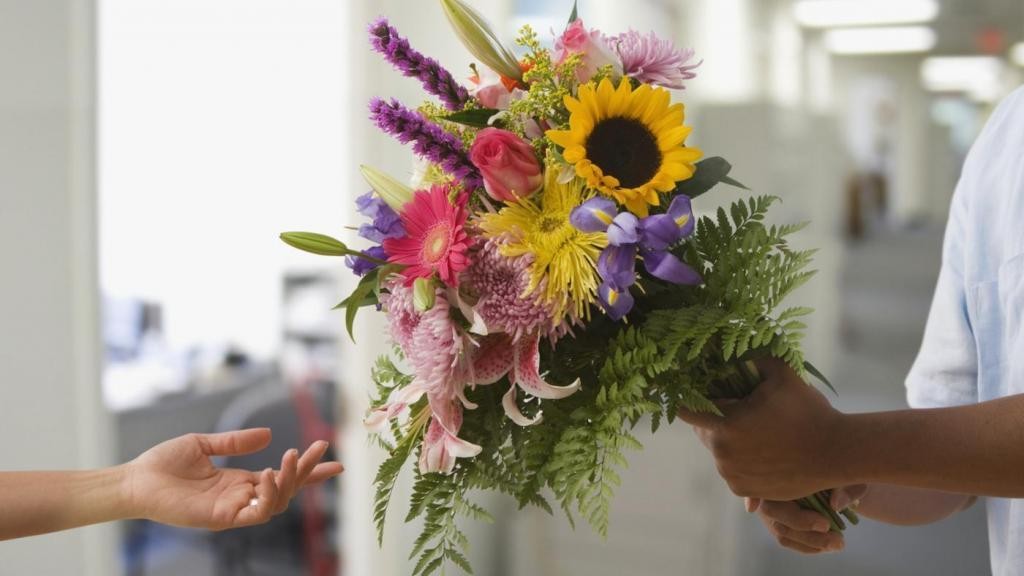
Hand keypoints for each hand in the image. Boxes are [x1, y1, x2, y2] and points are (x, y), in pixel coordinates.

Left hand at [125, 429, 342, 529]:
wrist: (134, 480)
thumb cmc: (163, 464)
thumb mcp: (204, 444)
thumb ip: (236, 442)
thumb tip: (268, 434)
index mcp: (238, 481)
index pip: (281, 477)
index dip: (307, 470)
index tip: (332, 458)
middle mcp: (240, 497)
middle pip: (287, 490)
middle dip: (308, 473)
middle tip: (322, 451)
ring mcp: (232, 510)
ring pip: (276, 503)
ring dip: (288, 481)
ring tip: (288, 458)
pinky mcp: (221, 519)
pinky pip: (255, 513)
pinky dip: (267, 496)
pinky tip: (267, 474)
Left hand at [678, 358, 845, 499]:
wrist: (836, 453)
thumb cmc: (809, 410)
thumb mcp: (782, 373)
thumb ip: (754, 356)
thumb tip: (732, 342)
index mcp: (726, 423)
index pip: (687, 410)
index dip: (687, 399)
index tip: (692, 392)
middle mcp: (723, 453)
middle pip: (702, 431)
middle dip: (713, 418)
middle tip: (735, 408)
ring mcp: (732, 474)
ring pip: (718, 451)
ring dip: (728, 440)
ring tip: (753, 429)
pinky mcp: (743, 490)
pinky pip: (731, 469)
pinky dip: (739, 460)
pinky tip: (760, 449)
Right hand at [745, 485, 867, 553]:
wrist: (841, 484)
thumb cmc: (842, 473)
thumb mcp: (850, 475)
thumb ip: (845, 486)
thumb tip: (835, 504)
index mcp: (781, 469)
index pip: (761, 481)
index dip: (753, 495)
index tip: (753, 507)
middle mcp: (769, 489)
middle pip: (772, 510)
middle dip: (800, 523)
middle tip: (829, 526)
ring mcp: (771, 508)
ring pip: (781, 530)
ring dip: (810, 540)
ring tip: (839, 542)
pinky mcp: (779, 524)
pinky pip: (787, 540)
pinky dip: (809, 546)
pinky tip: (829, 544)